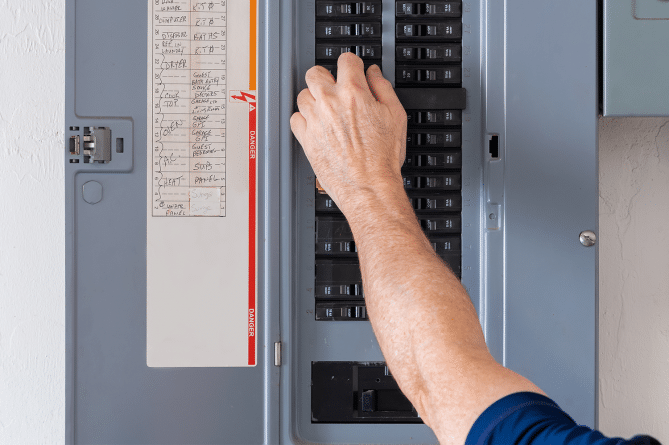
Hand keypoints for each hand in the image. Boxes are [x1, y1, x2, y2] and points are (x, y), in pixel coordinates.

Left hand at [290, 53, 407, 215]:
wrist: (368, 186)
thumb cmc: (382, 157)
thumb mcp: (396, 115)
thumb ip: (383, 88)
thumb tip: (373, 74)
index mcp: (353, 92)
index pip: (346, 60)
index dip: (352, 64)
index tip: (353, 71)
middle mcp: (329, 103)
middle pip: (315, 73)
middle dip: (326, 77)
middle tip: (335, 88)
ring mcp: (314, 120)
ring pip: (302, 95)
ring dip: (313, 98)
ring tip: (326, 109)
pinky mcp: (306, 138)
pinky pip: (295, 118)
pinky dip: (303, 119)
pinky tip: (316, 125)